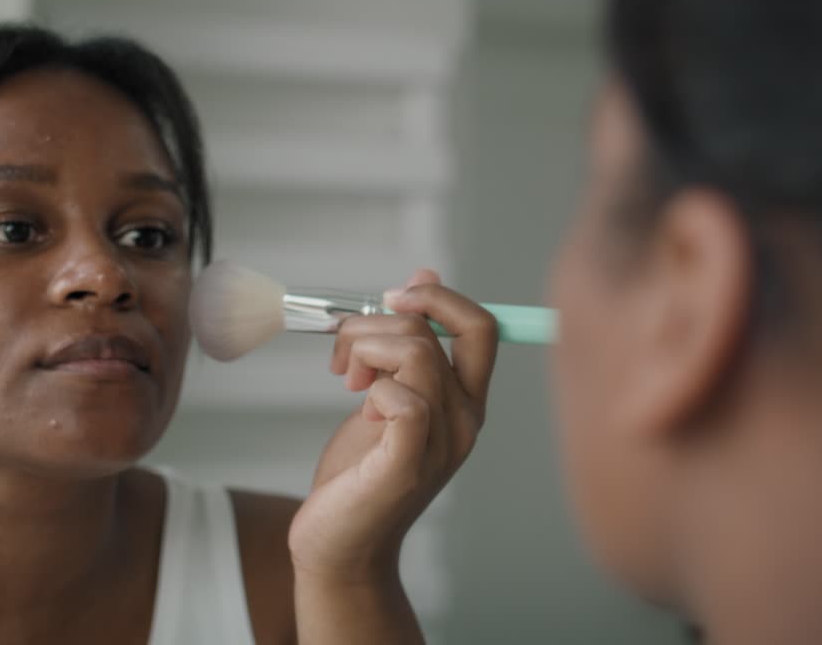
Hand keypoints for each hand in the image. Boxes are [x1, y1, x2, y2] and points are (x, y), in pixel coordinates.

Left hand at [288, 269, 498, 582]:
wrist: (340, 544)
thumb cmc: (359, 472)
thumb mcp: (385, 392)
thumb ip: (408, 344)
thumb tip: (425, 276)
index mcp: (465, 400)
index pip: (482, 326)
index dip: (438, 299)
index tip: (392, 301)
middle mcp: (464, 420)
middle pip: (437, 332)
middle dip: (377, 323)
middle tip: (346, 357)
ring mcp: (439, 444)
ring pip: (416, 353)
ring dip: (364, 348)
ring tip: (346, 379)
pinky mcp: (406, 465)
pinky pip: (405, 401)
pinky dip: (375, 390)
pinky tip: (360, 408)